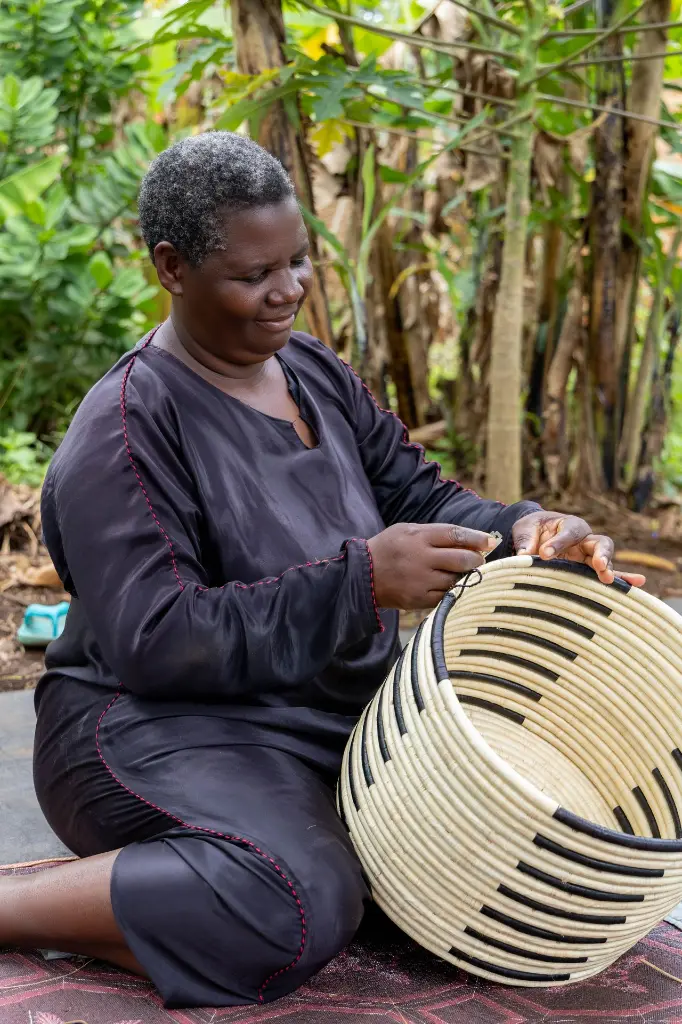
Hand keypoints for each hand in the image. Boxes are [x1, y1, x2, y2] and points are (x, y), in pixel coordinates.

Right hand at [367, 523, 498, 609]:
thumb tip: (470, 539)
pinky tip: (455, 586)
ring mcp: (420, 581)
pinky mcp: (419, 599)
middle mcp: (421, 558)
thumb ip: (436, 533)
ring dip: (467, 576)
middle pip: (462, 559)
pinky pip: (447, 596)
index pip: (456, 535)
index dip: (477, 538)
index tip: (491, 541)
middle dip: (477, 559)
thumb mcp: (407, 530)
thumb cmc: (389, 548)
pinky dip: (455, 591)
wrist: (363, 576)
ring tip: (466, 573)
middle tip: (479, 560)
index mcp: (418, 537)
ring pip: (457, 579)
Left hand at [512, 511, 645, 586]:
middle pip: (599, 544)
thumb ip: (526, 541)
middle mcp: (585, 539)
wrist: (537, 533)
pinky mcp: (589, 569)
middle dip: (600, 554)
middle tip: (598, 564)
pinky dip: (621, 579)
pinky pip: (607, 574)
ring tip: (609, 579)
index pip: (569, 532)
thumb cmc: (534, 528)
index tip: (543, 554)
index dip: (558, 543)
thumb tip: (523, 556)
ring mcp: (590, 556)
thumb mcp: (526, 530)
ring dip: (608, 570)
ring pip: (605, 561)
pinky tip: (636, 583)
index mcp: (570, 525)